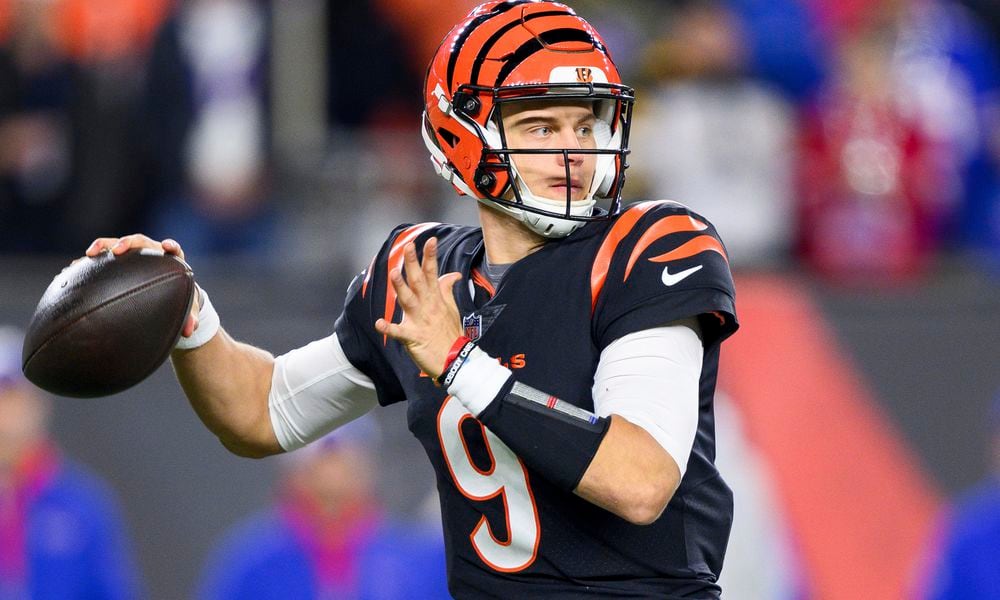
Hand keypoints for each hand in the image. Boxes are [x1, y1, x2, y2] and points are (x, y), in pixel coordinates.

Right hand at [85, 234, 200, 338]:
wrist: (165, 295)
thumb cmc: (178, 299)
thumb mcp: (186, 309)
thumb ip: (190, 319)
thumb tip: (190, 331)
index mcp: (171, 260)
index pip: (173, 249)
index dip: (171, 246)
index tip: (167, 246)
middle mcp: (151, 252)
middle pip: (141, 241)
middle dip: (128, 242)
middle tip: (117, 250)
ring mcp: (133, 255)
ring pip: (116, 244)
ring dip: (103, 246)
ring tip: (89, 254)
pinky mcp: (117, 262)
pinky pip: (101, 258)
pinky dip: (89, 262)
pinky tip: (73, 269)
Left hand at [375, 237, 463, 378]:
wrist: (455, 360)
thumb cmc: (451, 334)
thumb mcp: (452, 309)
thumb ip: (447, 289)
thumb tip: (453, 274)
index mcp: (435, 299)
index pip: (433, 273)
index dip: (430, 256)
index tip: (430, 240)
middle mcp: (427, 306)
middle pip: (418, 281)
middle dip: (413, 263)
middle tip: (409, 246)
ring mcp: (420, 321)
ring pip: (408, 300)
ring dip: (400, 287)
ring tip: (393, 274)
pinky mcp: (413, 337)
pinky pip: (399, 332)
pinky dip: (388, 328)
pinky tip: (378, 323)